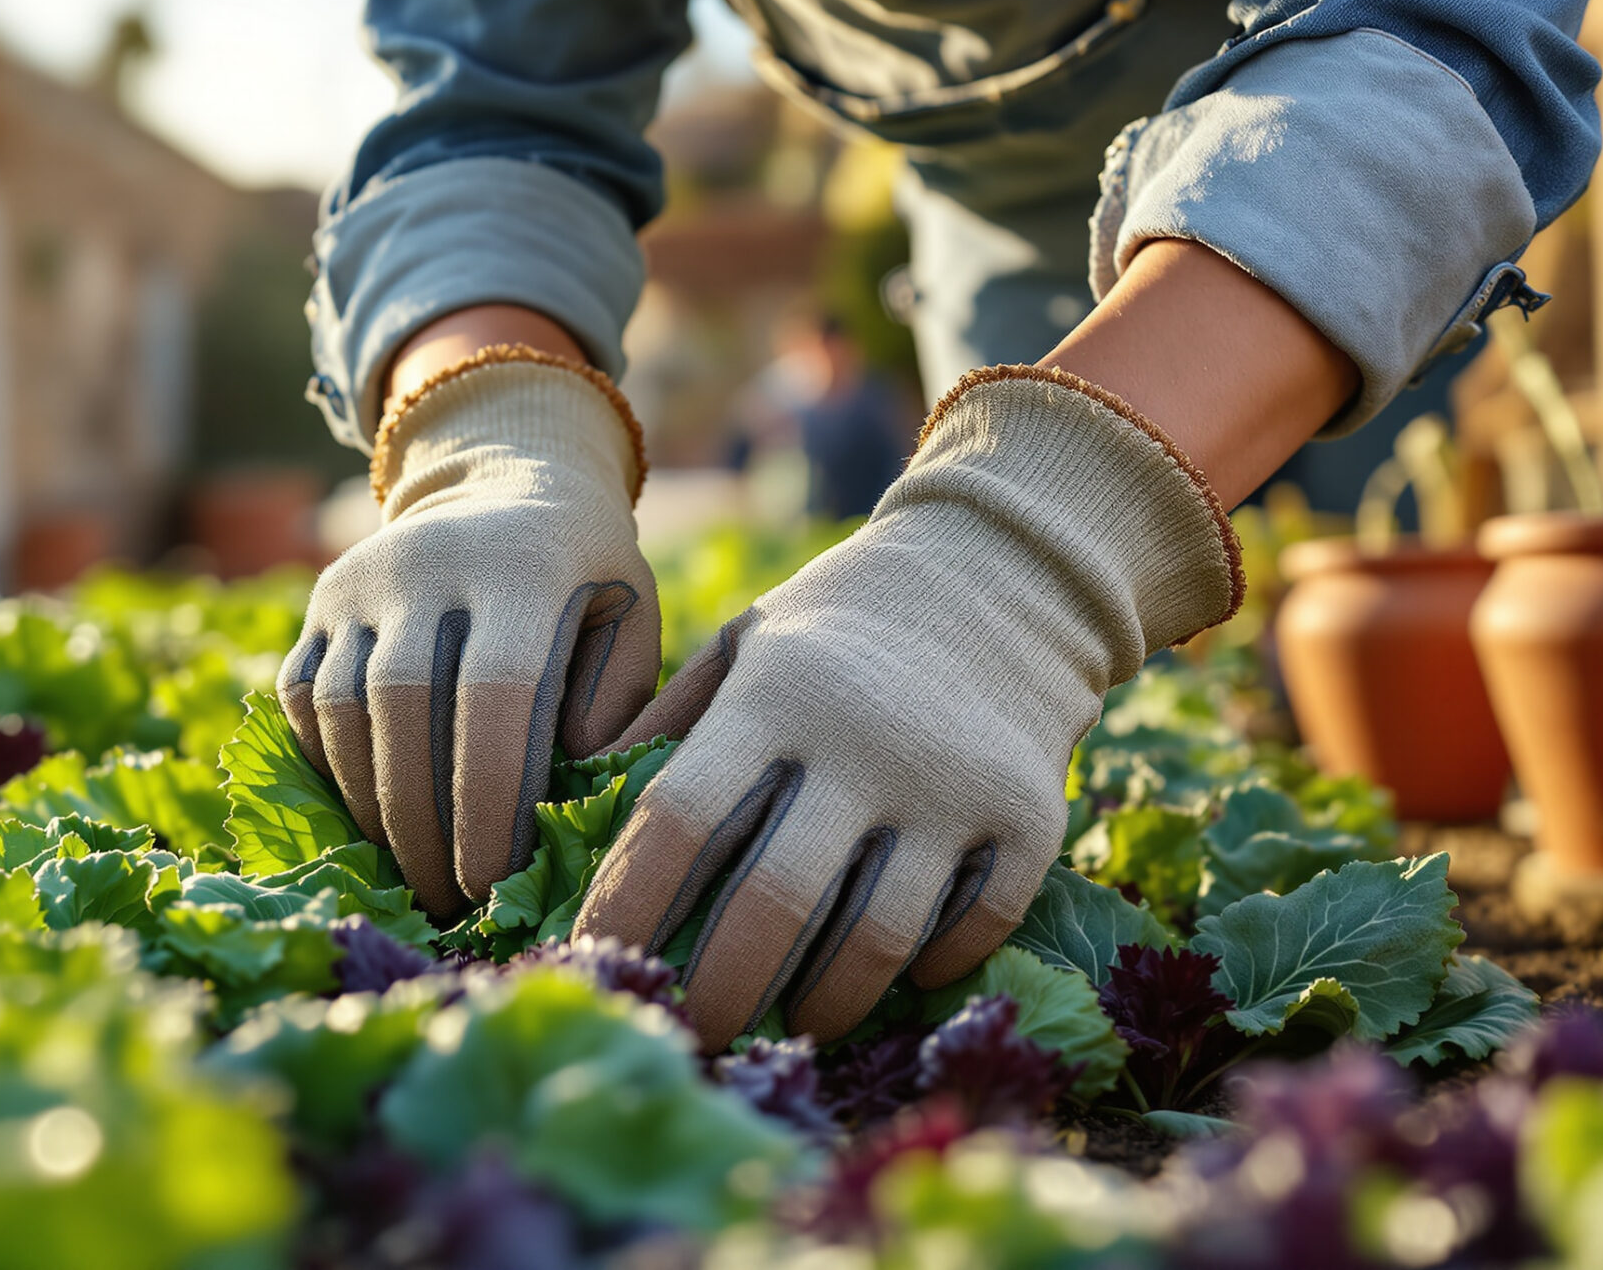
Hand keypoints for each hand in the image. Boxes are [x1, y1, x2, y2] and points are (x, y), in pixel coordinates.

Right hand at [282, 346, 660, 921]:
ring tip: (413, 876)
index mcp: (524, 566)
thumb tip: (567, 803)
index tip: (495, 882)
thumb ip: (615, 707)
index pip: (496, 692)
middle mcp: (429, 562)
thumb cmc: (586, 577)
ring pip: (340, 708)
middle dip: (422, 821)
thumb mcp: (630, 620)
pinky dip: (329, 768)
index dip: (488, 798)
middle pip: (404, 707)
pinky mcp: (319, 602)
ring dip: (372, 807)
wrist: (506, 480)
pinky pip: (300, 698)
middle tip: (449, 902)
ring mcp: (361, 579)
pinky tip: (370, 819)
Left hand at [574, 368, 1241, 1050]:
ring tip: (789, 1022)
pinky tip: (891, 977)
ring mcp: (954, 784)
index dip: (628, 903)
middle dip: (719, 989)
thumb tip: (570, 817)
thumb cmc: (841, 625)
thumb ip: (667, 727)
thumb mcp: (743, 645)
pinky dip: (926, 969)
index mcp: (777, 693)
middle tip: (693, 1030)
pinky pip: (973, 929)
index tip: (596, 958)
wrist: (1001, 572)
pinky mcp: (1032, 817)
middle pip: (774, 903)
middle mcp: (865, 741)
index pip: (681, 820)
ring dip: (822, 1003)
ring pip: (875, 939)